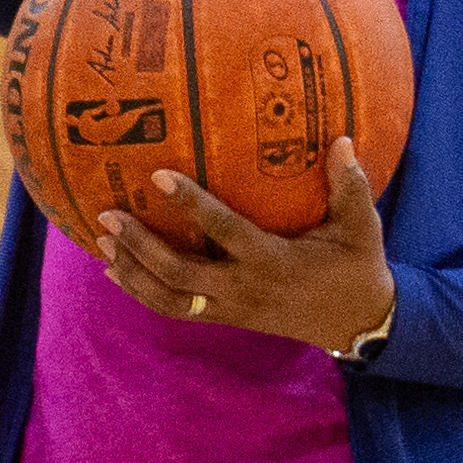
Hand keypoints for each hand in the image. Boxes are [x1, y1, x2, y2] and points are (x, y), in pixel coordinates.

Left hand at [93, 141, 396, 350]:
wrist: (357, 322)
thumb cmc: (356, 267)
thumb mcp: (361, 227)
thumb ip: (350, 185)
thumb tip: (340, 139)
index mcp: (273, 261)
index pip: (224, 231)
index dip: (191, 205)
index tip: (158, 176)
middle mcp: (244, 288)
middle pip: (179, 274)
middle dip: (140, 246)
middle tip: (108, 214)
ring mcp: (230, 308)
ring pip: (168, 299)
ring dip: (132, 272)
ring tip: (101, 240)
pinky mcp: (224, 319)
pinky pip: (173, 310)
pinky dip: (141, 291)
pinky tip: (113, 271)